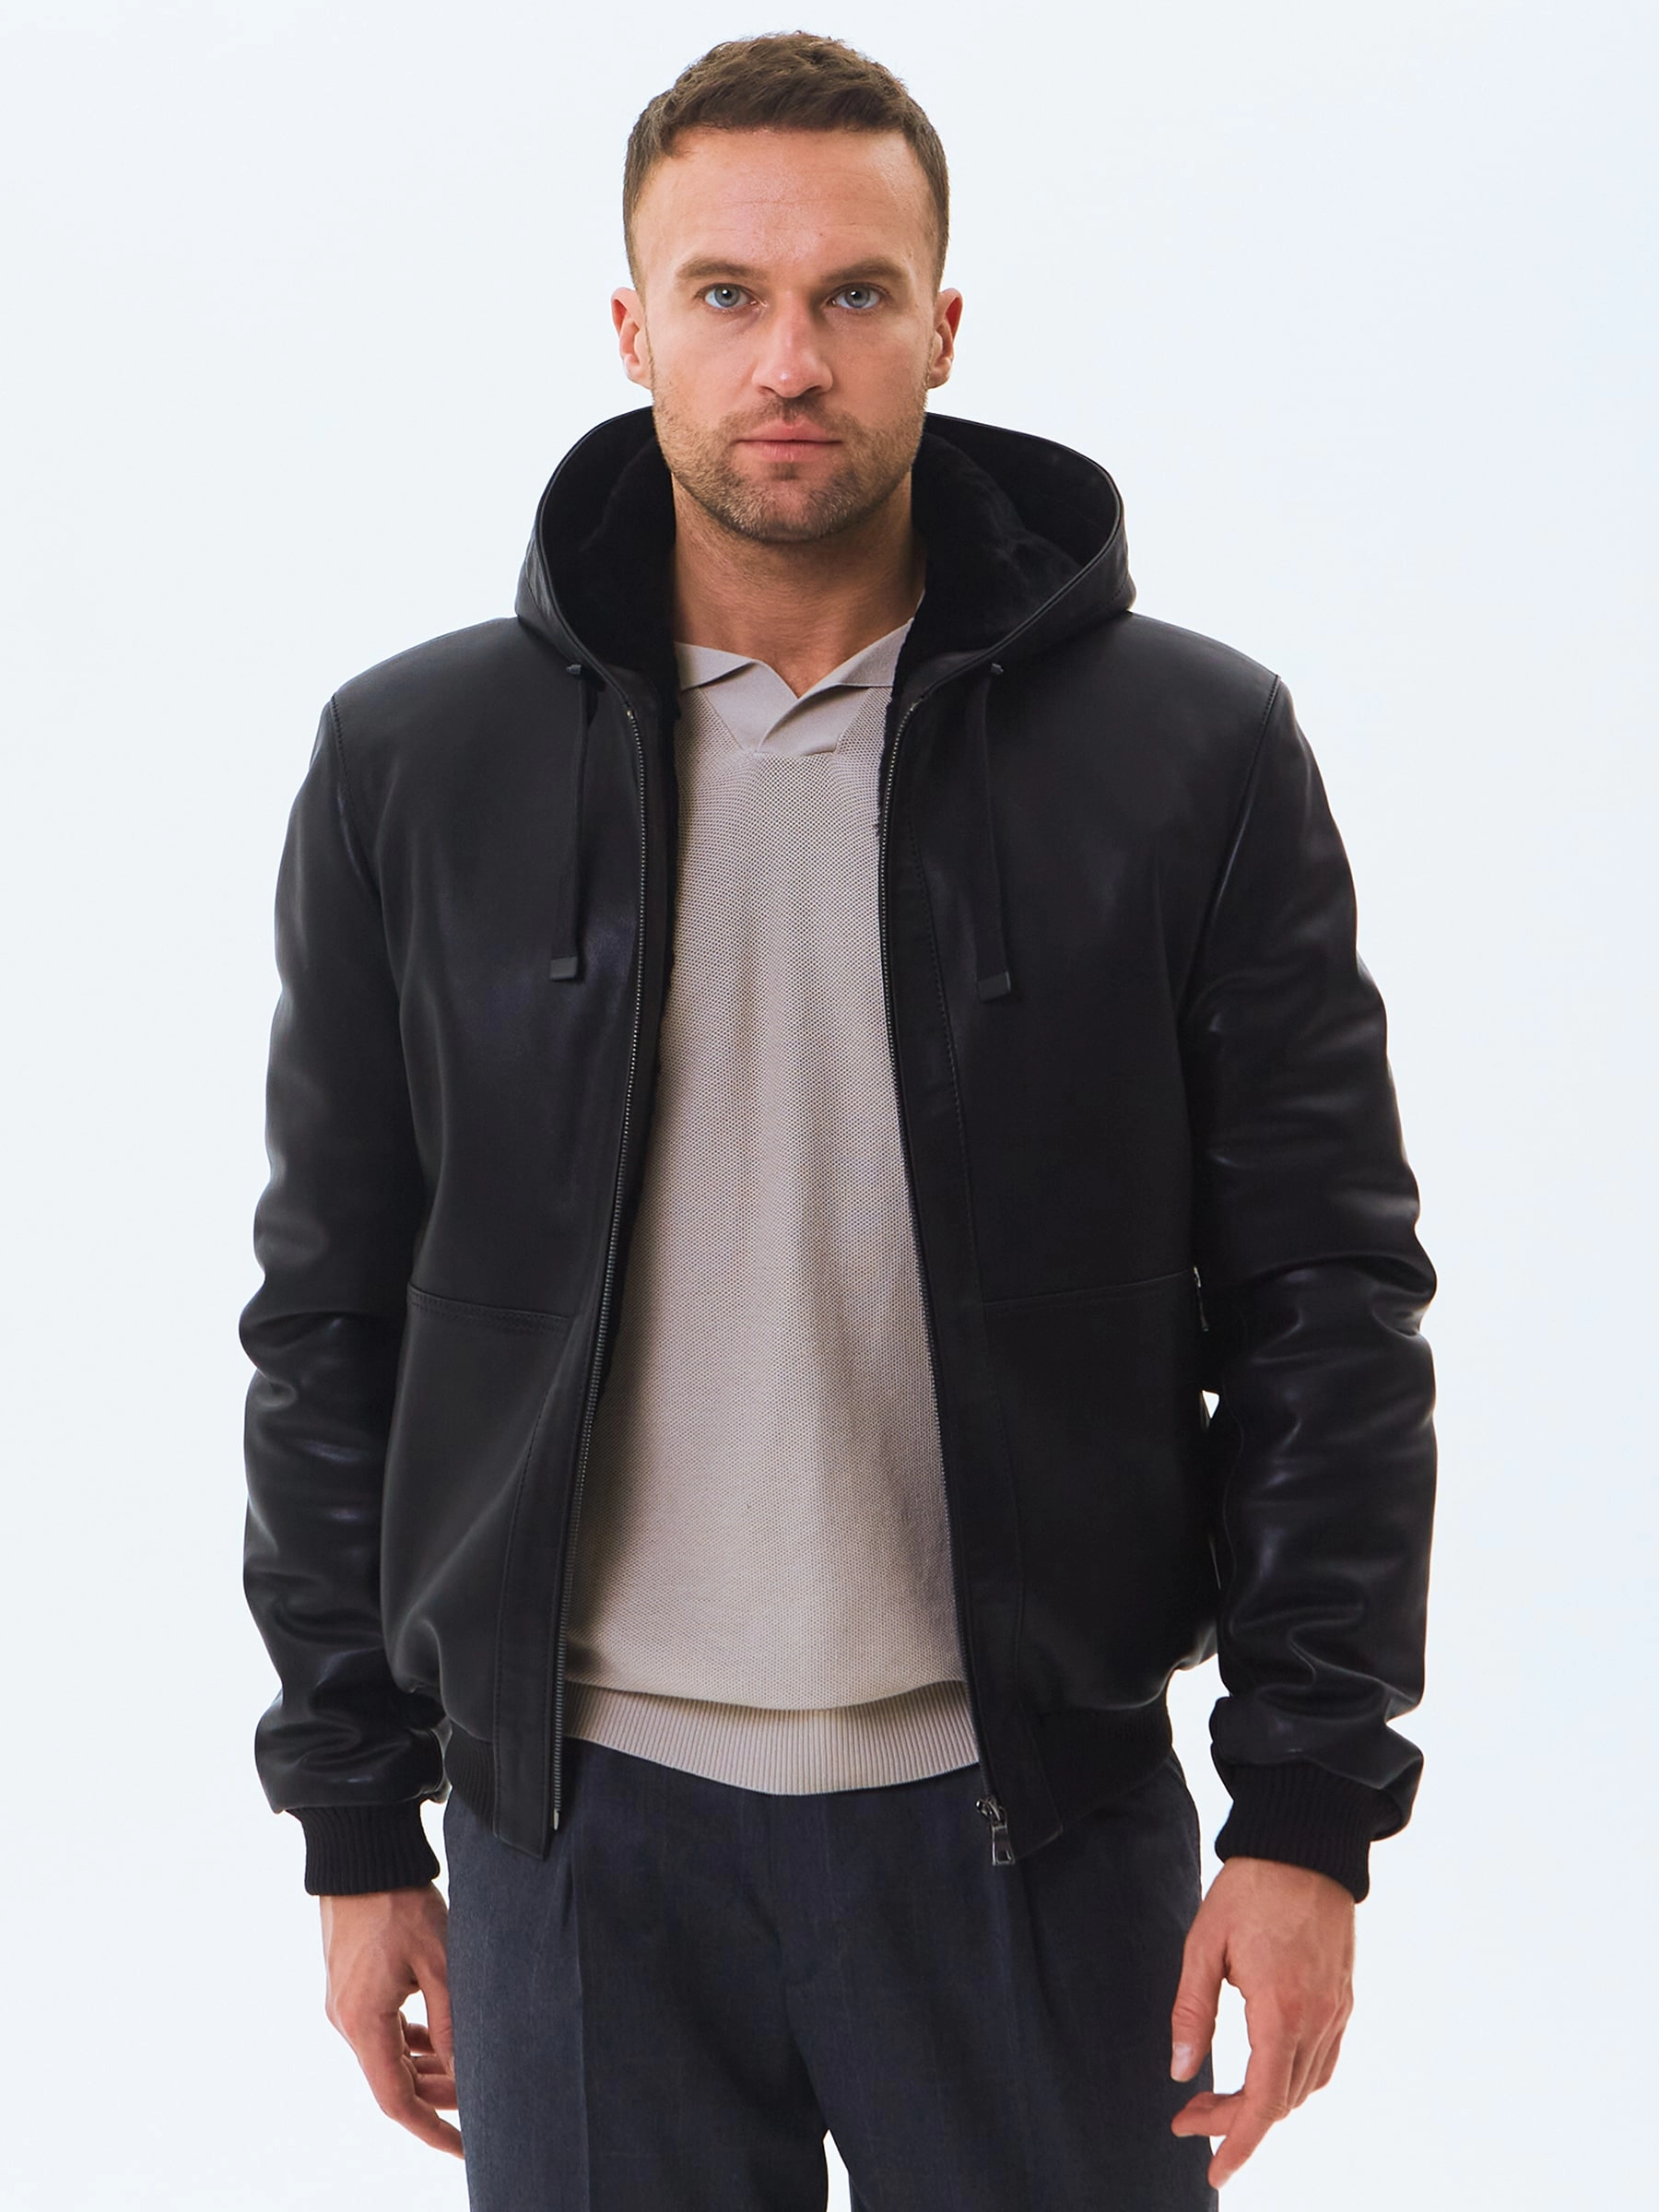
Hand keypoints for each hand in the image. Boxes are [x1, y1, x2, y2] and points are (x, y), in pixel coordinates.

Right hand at [319, 1884, 462, 2157]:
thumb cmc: (399, 1901)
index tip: (463, 2147)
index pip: (396, 2100)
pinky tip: (439, 2040)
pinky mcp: (351, 1989)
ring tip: (467, 2072)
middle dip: (437, 2096)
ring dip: (425, 2068)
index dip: (431, 2128)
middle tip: (480, 2100)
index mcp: (364, 2022)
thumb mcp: (439, 1961)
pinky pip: (382, 2032)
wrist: (361, 1856)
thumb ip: (451, 2022)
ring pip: (388, 2057)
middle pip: (393, 2081)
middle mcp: (347, 2022)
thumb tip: (464, 2074)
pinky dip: (410, 2043)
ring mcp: (345, 2005)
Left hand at [1168, 1854, 1354, 2187]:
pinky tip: (1259, 2072)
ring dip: (1262, 2104)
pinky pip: (1322, 2062)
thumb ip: (1192, 2012)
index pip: (1264, 2102)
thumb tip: (1182, 2073)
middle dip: (1233, 2122)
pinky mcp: (1344, 1999)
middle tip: (1188, 2117)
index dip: (1237, 2142)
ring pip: (1305, 2087)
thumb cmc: (1249, 1889)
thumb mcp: (1204, 1945)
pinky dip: (1291, 2081)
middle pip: (1281, 2102)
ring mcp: (1337, 2011)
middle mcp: (1318, 2018)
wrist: (1304, 1845)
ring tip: (1215, 2097)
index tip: (1213, 2170)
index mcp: (1280, 2009)